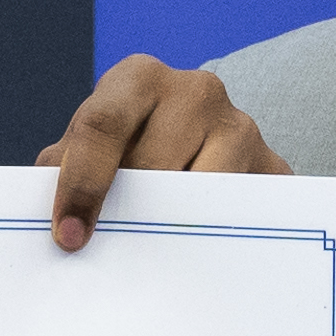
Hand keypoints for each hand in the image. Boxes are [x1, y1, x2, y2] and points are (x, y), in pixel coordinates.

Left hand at [39, 54, 284, 248]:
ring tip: (152, 249)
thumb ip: (60, 172)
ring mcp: (241, 127)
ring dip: (171, 229)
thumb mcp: (83, 152)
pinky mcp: (275, 170)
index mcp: (138, 78)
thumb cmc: (122, 154)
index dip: (82, 184)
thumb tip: (62, 224)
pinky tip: (193, 256)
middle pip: (152, 167)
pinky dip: (213, 242)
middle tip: (113, 246)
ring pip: (200, 196)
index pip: (103, 125)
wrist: (196, 152)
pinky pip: (240, 217)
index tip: (70, 237)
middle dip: (127, 212)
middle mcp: (196, 91)